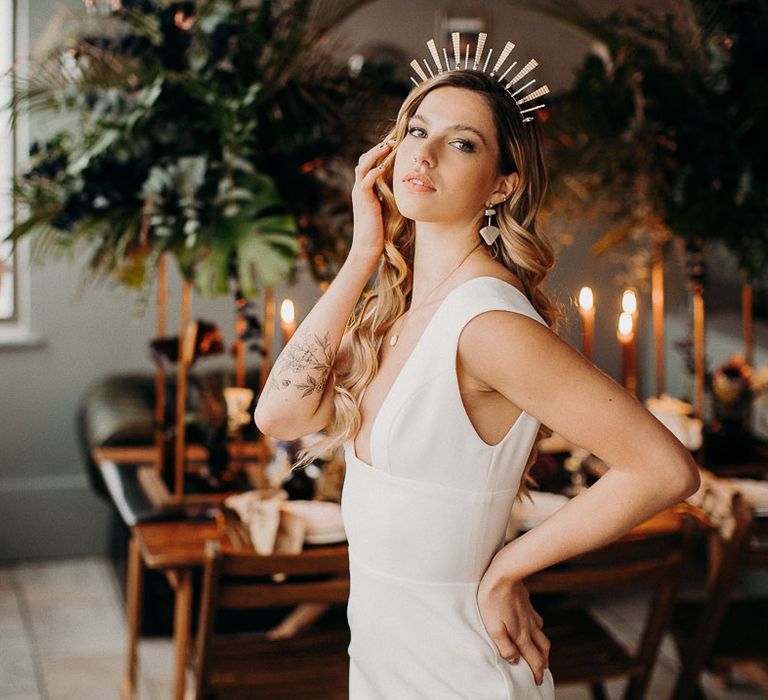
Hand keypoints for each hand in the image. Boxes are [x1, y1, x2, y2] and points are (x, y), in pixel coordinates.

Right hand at [349, 138, 394, 261]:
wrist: (368, 247)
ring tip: (387, 146)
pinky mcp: (363, 201)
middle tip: (392, 141)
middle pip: (363, 161)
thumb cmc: (379, 231)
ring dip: (374, 155)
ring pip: (362, 167)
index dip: (379, 153)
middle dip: (377, 149)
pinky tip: (382, 168)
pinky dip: (373, 173)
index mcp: (365, 189)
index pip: (369, 165)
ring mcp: (359, 194)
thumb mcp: (386, 208)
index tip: (393, 145)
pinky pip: (365, 182)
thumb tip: (405, 186)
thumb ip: (390, 195)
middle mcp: (360, 189)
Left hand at [477, 572, 549, 685]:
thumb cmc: (493, 600)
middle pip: (543, 650)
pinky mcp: (527, 604)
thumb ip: (505, 646)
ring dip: (543, 648)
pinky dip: (539, 629)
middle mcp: (529, 627)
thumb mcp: (493, 627)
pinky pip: (537, 620)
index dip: (537, 673)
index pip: (534, 660)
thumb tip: (515, 660)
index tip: (539, 682)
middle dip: (543, 662)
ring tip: (541, 653)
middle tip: (542, 671)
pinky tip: (535, 627)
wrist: (504, 574)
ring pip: (542, 635)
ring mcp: (530, 615)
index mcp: (521, 636)